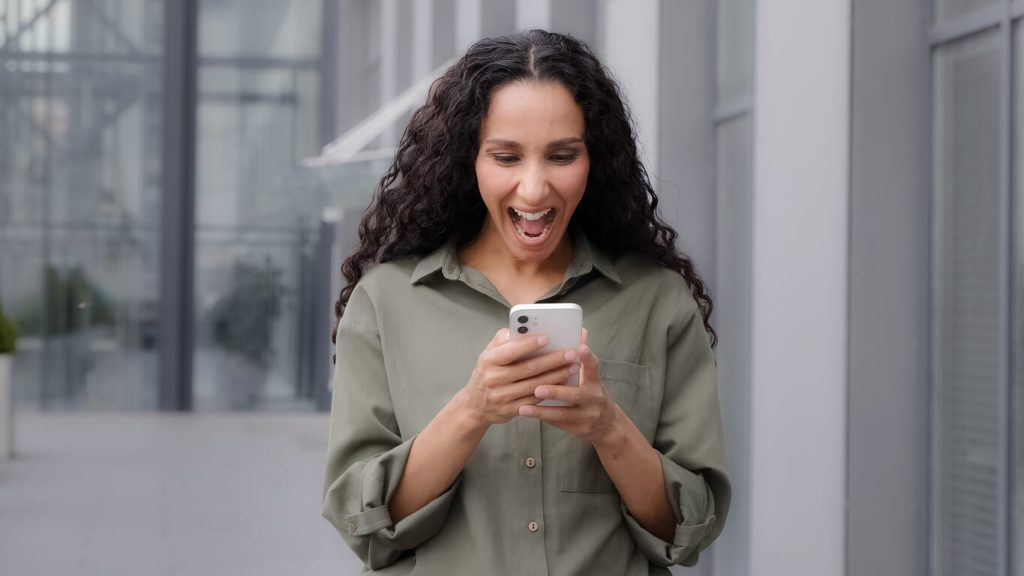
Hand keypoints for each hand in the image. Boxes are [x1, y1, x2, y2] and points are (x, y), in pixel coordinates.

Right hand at [459, 328, 580, 425]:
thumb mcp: (487, 354)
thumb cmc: (486, 373)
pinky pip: (535, 399)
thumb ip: (503, 340)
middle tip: (571, 352)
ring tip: (574, 366)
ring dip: (557, 376)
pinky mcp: (511, 410)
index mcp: (488, 361)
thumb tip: (522, 327)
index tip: (548, 337)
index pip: (511, 351)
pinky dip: (551, 390)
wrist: (474, 406)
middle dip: (553, 360)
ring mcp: (502, 396)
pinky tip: (564, 382)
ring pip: (535, 385)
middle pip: (528, 368)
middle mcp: (494, 379)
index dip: (530, 344)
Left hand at [517, 329, 620, 443]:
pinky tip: (525, 411)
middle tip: (537, 387)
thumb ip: (581, 356)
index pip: (593, 367)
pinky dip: (541, 416)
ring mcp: (587, 415)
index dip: (587, 358)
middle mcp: (594, 398)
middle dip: (556, 391)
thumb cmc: (591, 393)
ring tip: (524, 405)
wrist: (606, 425)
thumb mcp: (591, 376)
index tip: (579, 348)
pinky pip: (557, 422)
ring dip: (543, 409)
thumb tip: (581, 331)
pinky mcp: (578, 428)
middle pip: (575, 394)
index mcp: (596, 381)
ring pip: (564, 412)